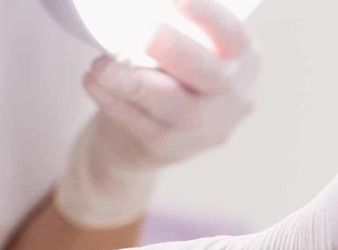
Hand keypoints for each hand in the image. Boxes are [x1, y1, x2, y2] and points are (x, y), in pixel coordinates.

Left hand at [55, 0, 260, 228]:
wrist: (147, 135)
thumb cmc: (167, 75)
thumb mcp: (185, 46)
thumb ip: (174, 27)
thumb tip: (138, 5)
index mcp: (243, 57)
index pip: (230, 34)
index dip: (206, 15)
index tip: (175, 0)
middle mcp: (235, 94)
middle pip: (209, 73)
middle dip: (172, 49)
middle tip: (139, 31)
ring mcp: (208, 127)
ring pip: (175, 105)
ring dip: (133, 82)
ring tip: (100, 66)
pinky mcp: (175, 147)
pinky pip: (146, 125)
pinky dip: (116, 102)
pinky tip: (94, 83)